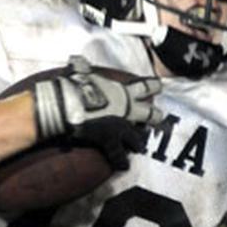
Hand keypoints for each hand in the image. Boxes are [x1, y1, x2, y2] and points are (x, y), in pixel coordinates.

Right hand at [34, 55, 161, 169]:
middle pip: (148, 113)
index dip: (152, 85)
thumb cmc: (74, 84)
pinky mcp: (110, 141)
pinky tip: (124, 166)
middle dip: (154, 115)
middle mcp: (127, 108)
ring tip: (141, 147)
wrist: (67, 103)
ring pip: (137, 137)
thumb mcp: (80, 71)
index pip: (144, 86)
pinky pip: (119, 154)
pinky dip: (121, 161)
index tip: (159, 86)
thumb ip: (82, 68)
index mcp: (122, 90)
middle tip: (159, 117)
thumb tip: (75, 59)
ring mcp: (121, 126)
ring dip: (139, 142)